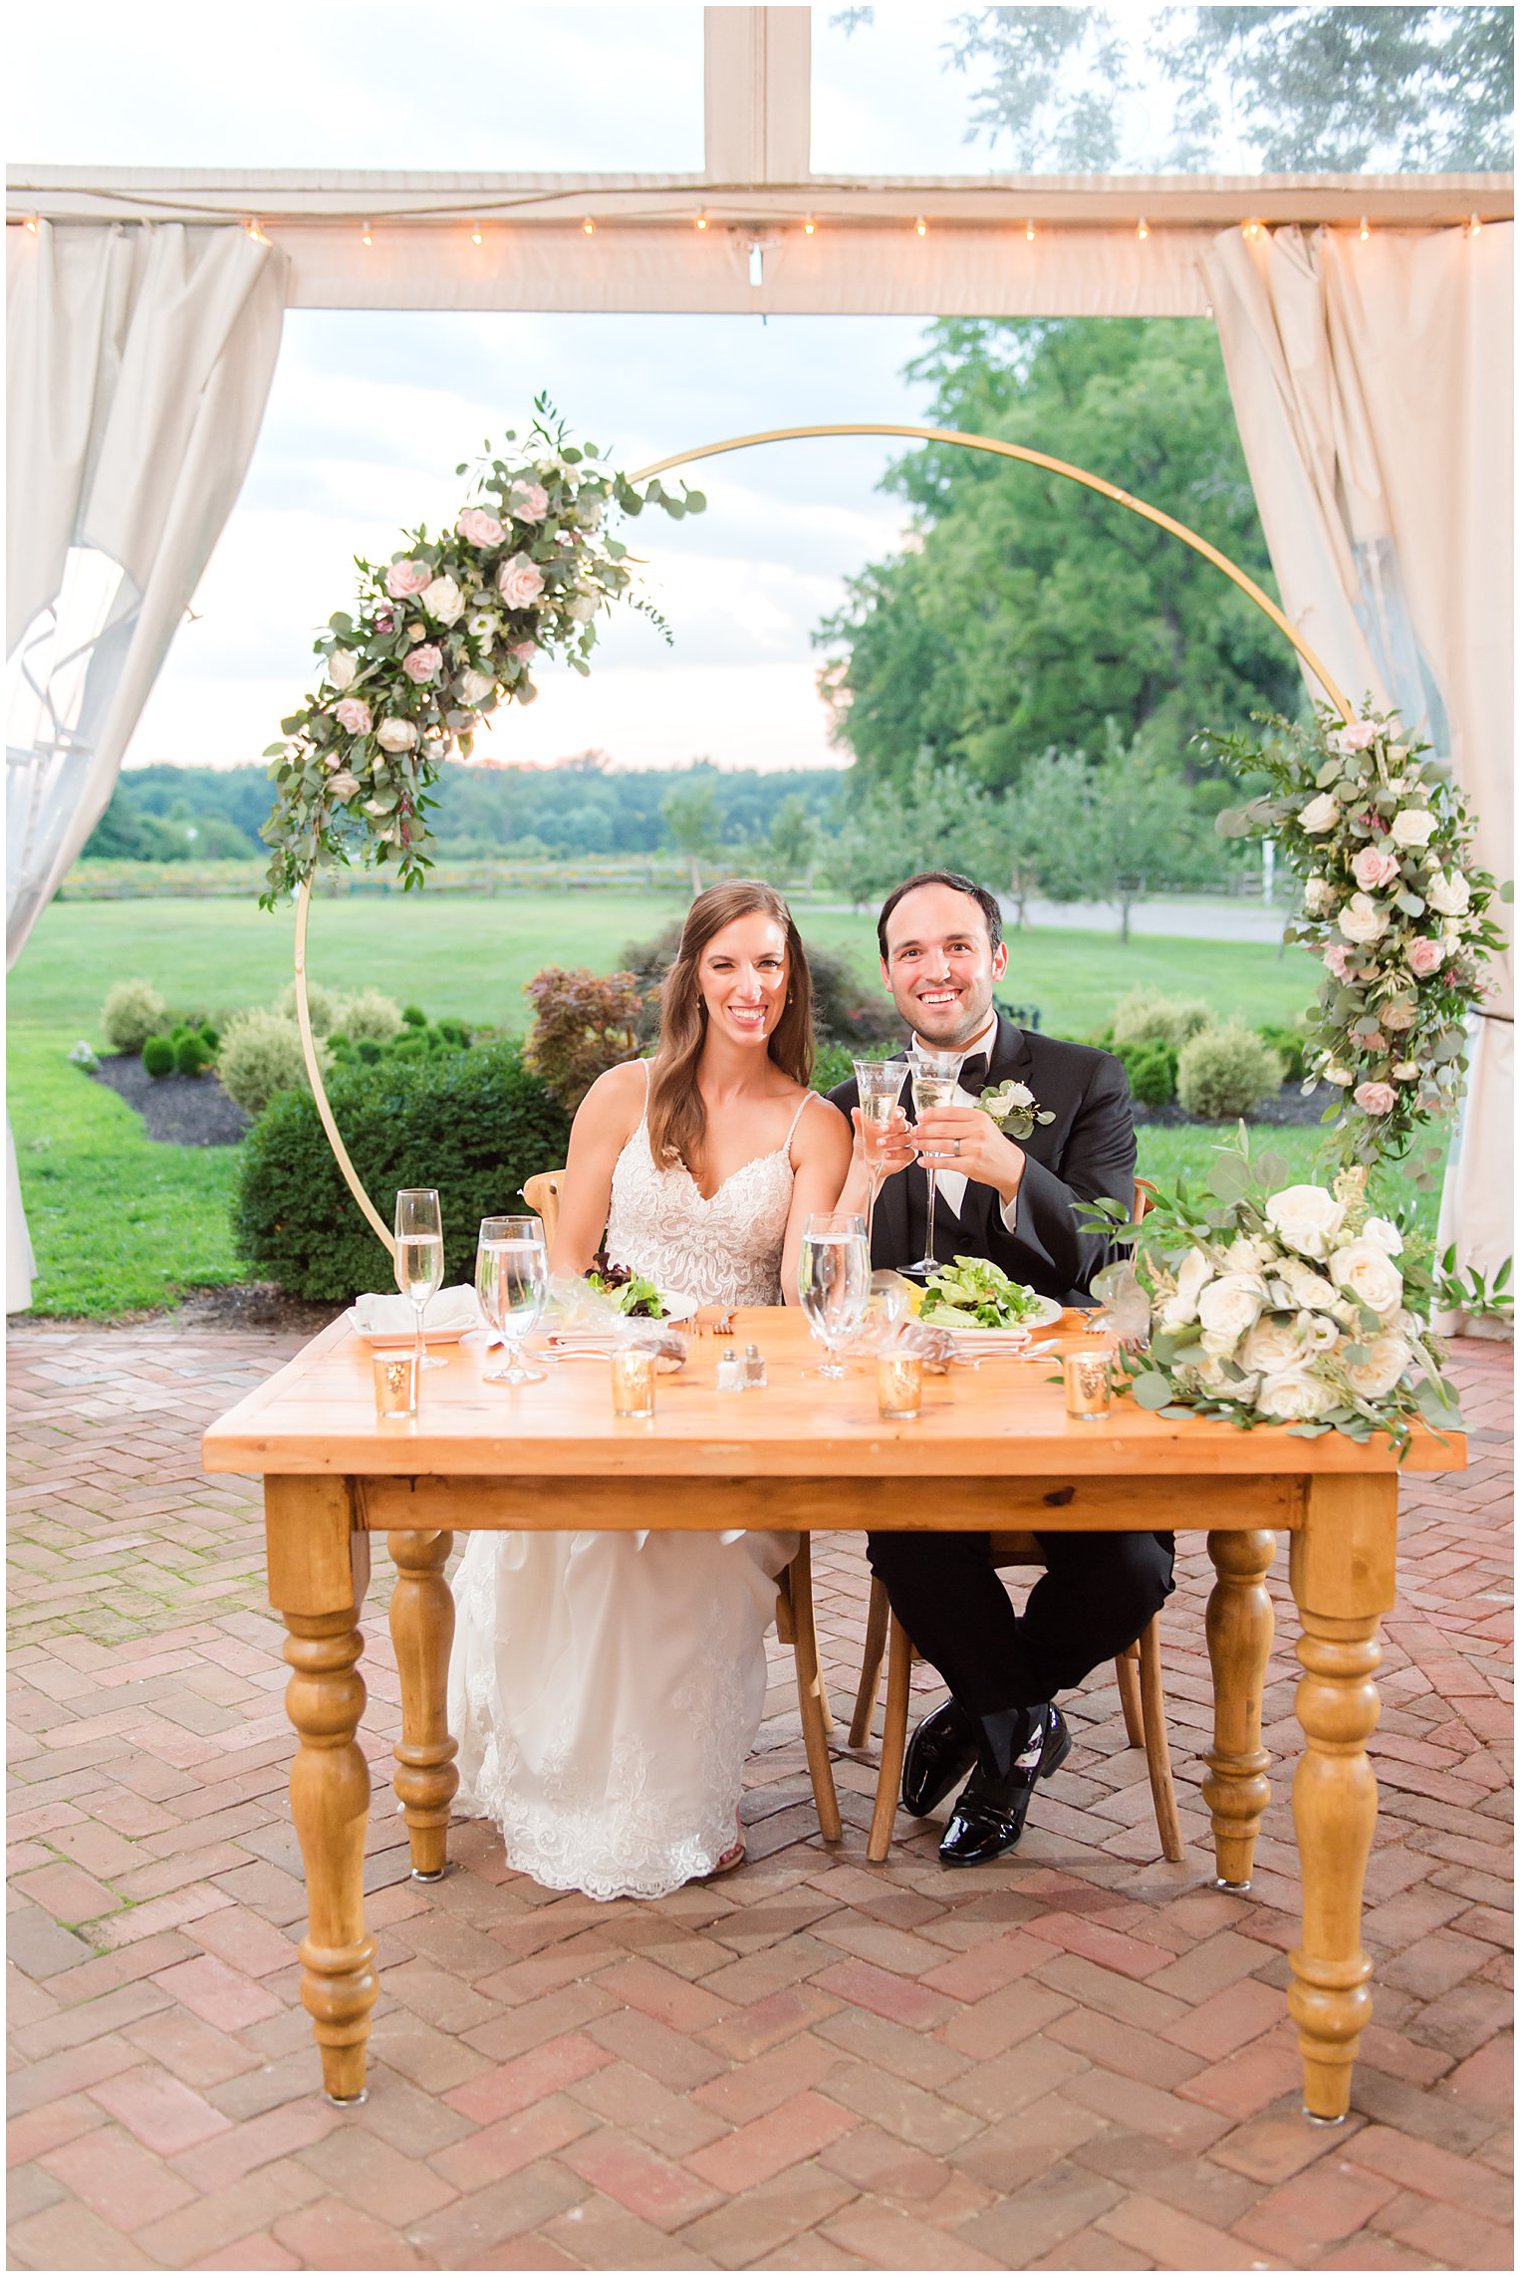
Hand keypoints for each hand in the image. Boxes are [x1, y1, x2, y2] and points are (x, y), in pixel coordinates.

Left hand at [852, 1104, 914, 1181]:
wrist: (864, 1165)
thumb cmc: (866, 1145)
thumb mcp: (861, 1133)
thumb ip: (860, 1122)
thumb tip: (855, 1110)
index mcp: (892, 1122)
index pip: (899, 1113)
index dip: (899, 1112)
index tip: (895, 1114)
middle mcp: (901, 1131)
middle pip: (904, 1125)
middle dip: (894, 1127)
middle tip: (882, 1129)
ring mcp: (906, 1144)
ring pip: (906, 1139)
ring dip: (893, 1141)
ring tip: (879, 1144)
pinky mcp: (907, 1156)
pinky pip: (908, 1153)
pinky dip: (897, 1154)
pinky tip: (886, 1155)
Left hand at [911, 1106, 1025, 1204]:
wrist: (1010, 1166)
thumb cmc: (993, 1145)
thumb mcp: (983, 1126)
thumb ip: (962, 1120)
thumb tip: (935, 1117)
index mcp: (979, 1118)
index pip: (950, 1112)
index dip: (931, 1114)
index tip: (920, 1116)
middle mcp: (977, 1131)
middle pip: (943, 1128)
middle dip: (924, 1130)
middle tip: (914, 1131)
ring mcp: (974, 1148)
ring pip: (942, 1145)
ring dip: (925, 1144)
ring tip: (916, 1144)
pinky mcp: (971, 1165)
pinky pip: (946, 1163)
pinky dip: (932, 1162)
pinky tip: (923, 1161)